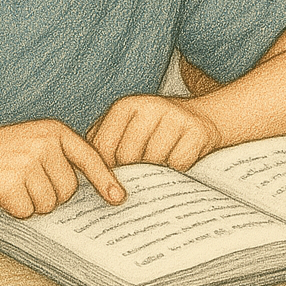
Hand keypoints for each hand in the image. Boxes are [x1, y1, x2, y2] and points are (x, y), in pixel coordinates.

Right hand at [0, 119, 125, 216]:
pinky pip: (27, 212)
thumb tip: (88, 189)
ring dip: (31, 204)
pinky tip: (0, 193)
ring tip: (11, 185)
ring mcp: (28, 161)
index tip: (120, 198)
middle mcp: (45, 142)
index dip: (106, 180)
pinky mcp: (10, 183)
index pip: (90, 157)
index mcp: (54, 130)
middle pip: (69, 190)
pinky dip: (14, 210)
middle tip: (24, 182)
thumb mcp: (31, 143)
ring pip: (49, 205)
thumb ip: (58, 158)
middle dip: (50, 195)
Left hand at [87, 95, 220, 172]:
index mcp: (125, 106)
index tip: (114, 180)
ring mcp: (174, 116)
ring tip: (161, 163)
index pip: (102, 148)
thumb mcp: (127, 129)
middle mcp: (149, 105)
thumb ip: (103, 145)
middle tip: (142, 171)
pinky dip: (177, 170)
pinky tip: (179, 160)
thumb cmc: (156, 131)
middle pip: (127, 156)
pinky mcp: (196, 130)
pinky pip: (177, 164)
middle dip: (133, 171)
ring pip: (153, 161)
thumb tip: (83, 175)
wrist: (202, 118)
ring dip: (156, 171)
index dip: (106, 170)